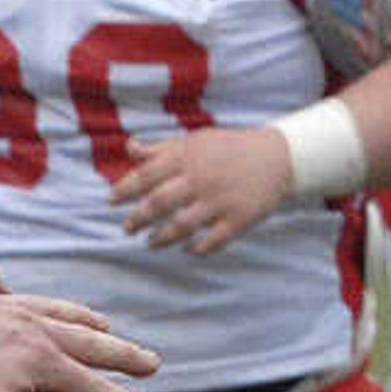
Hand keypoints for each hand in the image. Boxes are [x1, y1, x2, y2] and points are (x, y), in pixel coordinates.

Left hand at [0, 264, 157, 391]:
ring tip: (101, 321)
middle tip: (150, 362)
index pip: (93, 388)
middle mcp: (29, 326)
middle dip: (119, 355)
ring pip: (50, 309)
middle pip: (85, 341)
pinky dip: (3, 288)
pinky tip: (5, 291)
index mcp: (42, 361)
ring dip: (79, 317)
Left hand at [110, 124, 298, 253]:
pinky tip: (187, 249)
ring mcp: (221, 200)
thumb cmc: (228, 149)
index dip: (125, 189)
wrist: (279, 156)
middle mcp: (202, 179)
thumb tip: (129, 148)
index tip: (111, 201)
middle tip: (127, 228)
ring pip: (182, 226)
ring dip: (161, 238)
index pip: (147, 175)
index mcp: (189, 157)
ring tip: (150, 243)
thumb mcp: (195, 142)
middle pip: (159, 203)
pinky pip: (213, 242)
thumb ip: (161, 149)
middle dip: (138, 219)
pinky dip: (196, 249)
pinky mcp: (240, 219)